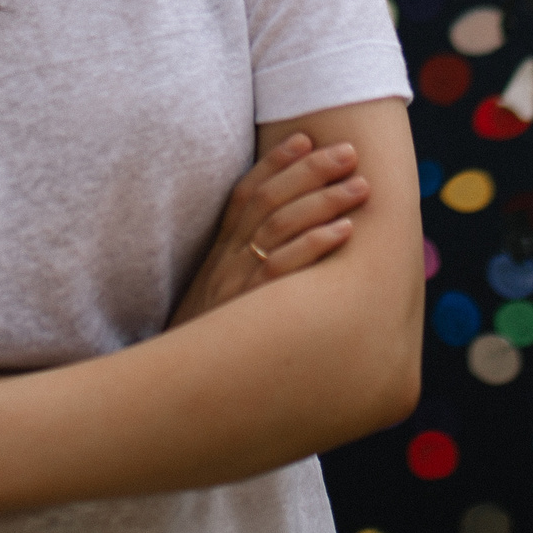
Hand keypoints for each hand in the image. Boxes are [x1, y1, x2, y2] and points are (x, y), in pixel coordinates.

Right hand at [166, 132, 370, 330]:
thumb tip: (284, 246)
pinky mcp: (246, 310)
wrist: (173, 394)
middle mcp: (223, 262)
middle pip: (267, 201)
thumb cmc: (204, 348)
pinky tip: (345, 232)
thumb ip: (240, 272)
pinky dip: (314, 245)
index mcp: (216, 254)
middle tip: (348, 153)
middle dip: (310, 171)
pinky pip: (282, 269)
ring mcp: (234, 284)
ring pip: (279, 227)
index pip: (244, 194)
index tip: (306, 138)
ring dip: (323, 201)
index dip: (274, 163)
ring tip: (360, 186)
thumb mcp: (215, 302)